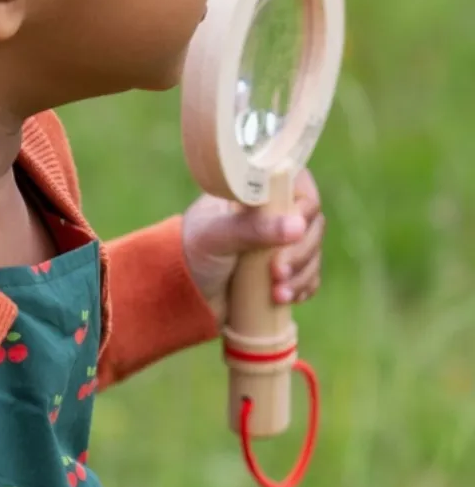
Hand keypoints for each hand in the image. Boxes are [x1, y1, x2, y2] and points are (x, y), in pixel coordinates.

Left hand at [181, 169, 326, 324]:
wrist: (175, 295)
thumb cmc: (188, 254)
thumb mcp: (215, 238)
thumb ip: (252, 228)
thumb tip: (298, 226)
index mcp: (256, 195)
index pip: (299, 187)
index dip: (304, 208)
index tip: (294, 231)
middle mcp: (272, 216)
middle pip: (311, 224)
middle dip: (300, 252)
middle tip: (276, 273)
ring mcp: (278, 246)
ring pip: (312, 253)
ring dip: (302, 274)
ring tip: (278, 294)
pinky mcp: (280, 273)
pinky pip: (307, 277)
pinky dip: (304, 287)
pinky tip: (290, 299)